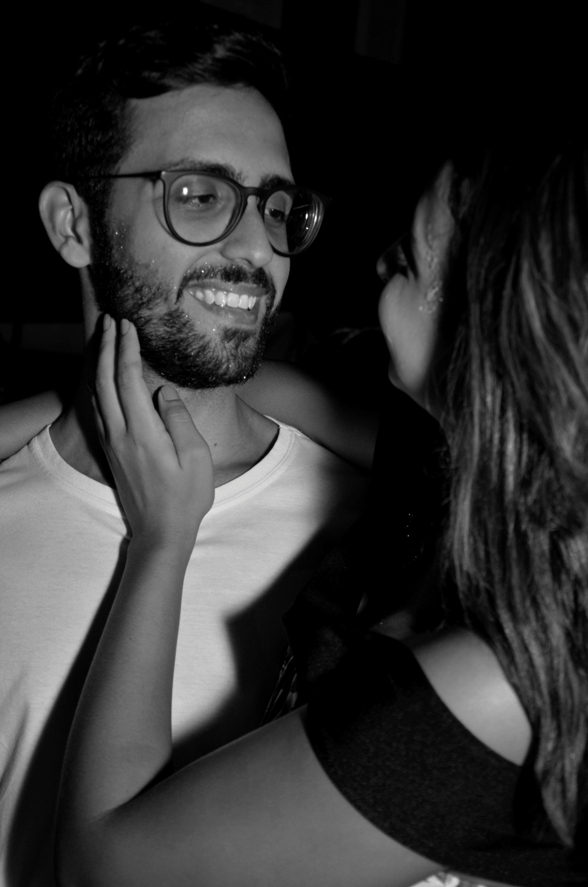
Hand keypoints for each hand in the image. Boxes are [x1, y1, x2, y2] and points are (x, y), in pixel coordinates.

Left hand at [92, 315, 213, 549]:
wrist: (161, 532)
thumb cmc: (185, 497)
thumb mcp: (195, 457)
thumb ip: (179, 420)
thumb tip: (163, 392)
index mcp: (143, 432)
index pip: (129, 380)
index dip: (127, 349)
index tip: (128, 325)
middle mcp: (120, 434)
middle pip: (105, 381)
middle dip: (107, 347)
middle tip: (111, 320)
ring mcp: (112, 443)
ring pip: (96, 394)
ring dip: (99, 363)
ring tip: (104, 340)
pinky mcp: (111, 452)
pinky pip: (97, 410)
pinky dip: (97, 386)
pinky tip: (101, 378)